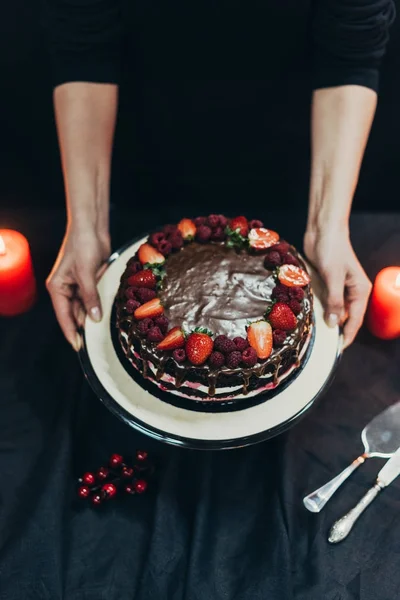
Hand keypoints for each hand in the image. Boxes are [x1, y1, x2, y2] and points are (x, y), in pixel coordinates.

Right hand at [46, 225, 110, 350]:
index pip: (64, 316)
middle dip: (85, 326)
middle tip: (97, 343)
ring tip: (105, 332)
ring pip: (85, 308)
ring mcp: (77, 286)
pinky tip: (108, 314)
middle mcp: (65, 289)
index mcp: (57, 288)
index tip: (79, 348)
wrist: (91, 228)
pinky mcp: (88, 282)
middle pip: (75, 315)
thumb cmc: (83, 246)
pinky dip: (99, 305)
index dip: (71, 333)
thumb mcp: (87, 273)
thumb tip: (94, 318)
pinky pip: (93, 299)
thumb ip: (90, 297)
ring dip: (94, 315)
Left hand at [304, 230, 371, 347]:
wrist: (323, 230)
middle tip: (321, 346)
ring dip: (325, 320)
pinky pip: (325, 301)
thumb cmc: (332, 250)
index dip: (346, 336)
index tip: (337, 350)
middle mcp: (352, 292)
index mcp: (360, 291)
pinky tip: (309, 317)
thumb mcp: (333, 277)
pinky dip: (319, 309)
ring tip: (314, 336)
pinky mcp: (327, 283)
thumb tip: (334, 324)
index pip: (355, 320)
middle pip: (345, 317)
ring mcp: (339, 287)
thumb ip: (334, 301)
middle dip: (335, 330)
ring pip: (334, 310)